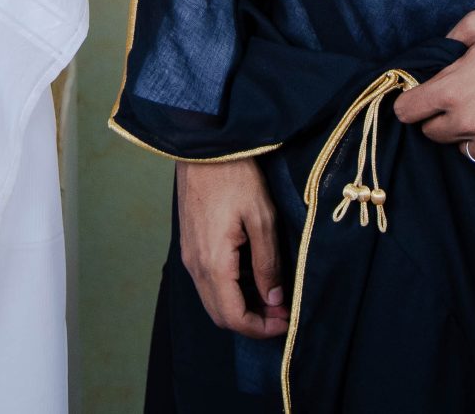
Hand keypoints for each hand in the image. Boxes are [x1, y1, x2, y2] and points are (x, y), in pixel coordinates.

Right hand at [176, 157, 288, 338]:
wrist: (203, 146)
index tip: (286, 320)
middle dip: (251, 322)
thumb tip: (273, 299)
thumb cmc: (235, 176)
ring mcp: (188, 255)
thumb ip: (267, 263)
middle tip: (281, 311)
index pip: (233, 316)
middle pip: (219, 315)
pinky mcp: (188, 244)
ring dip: (240, 306)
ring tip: (271, 295)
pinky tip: (251, 275)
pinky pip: (206, 282)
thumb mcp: (261, 217)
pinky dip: (228, 291)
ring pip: (212, 300)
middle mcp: (195, 265)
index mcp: (213, 263)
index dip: (261, 328)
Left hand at [393, 9, 474, 170]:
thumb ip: (449, 39)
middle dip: (443, 119)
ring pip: (465, 149)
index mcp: (453, 90)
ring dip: (473, 135)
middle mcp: (469, 121)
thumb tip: (435, 55)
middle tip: (465, 102)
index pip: (407, 112)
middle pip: (433, 134)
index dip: (412, 104)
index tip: (419, 101)